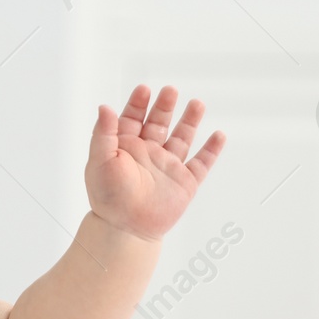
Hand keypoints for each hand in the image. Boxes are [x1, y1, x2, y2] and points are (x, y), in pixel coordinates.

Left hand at [85, 84, 225, 241]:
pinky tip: (218, 134)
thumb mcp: (99, 160)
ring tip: (197, 103)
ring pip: (182, 138)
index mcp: (125, 148)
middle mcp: (147, 154)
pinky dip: (212, 149)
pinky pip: (202, 163)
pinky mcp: (185, 182)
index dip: (138, 103)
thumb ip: (103, 133)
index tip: (144, 89)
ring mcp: (167, 167)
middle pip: (158, 123)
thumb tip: (104, 106)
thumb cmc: (108, 197)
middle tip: (170, 90)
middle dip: (165, 106)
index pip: (132, 118)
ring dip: (190, 121)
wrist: (125, 229)